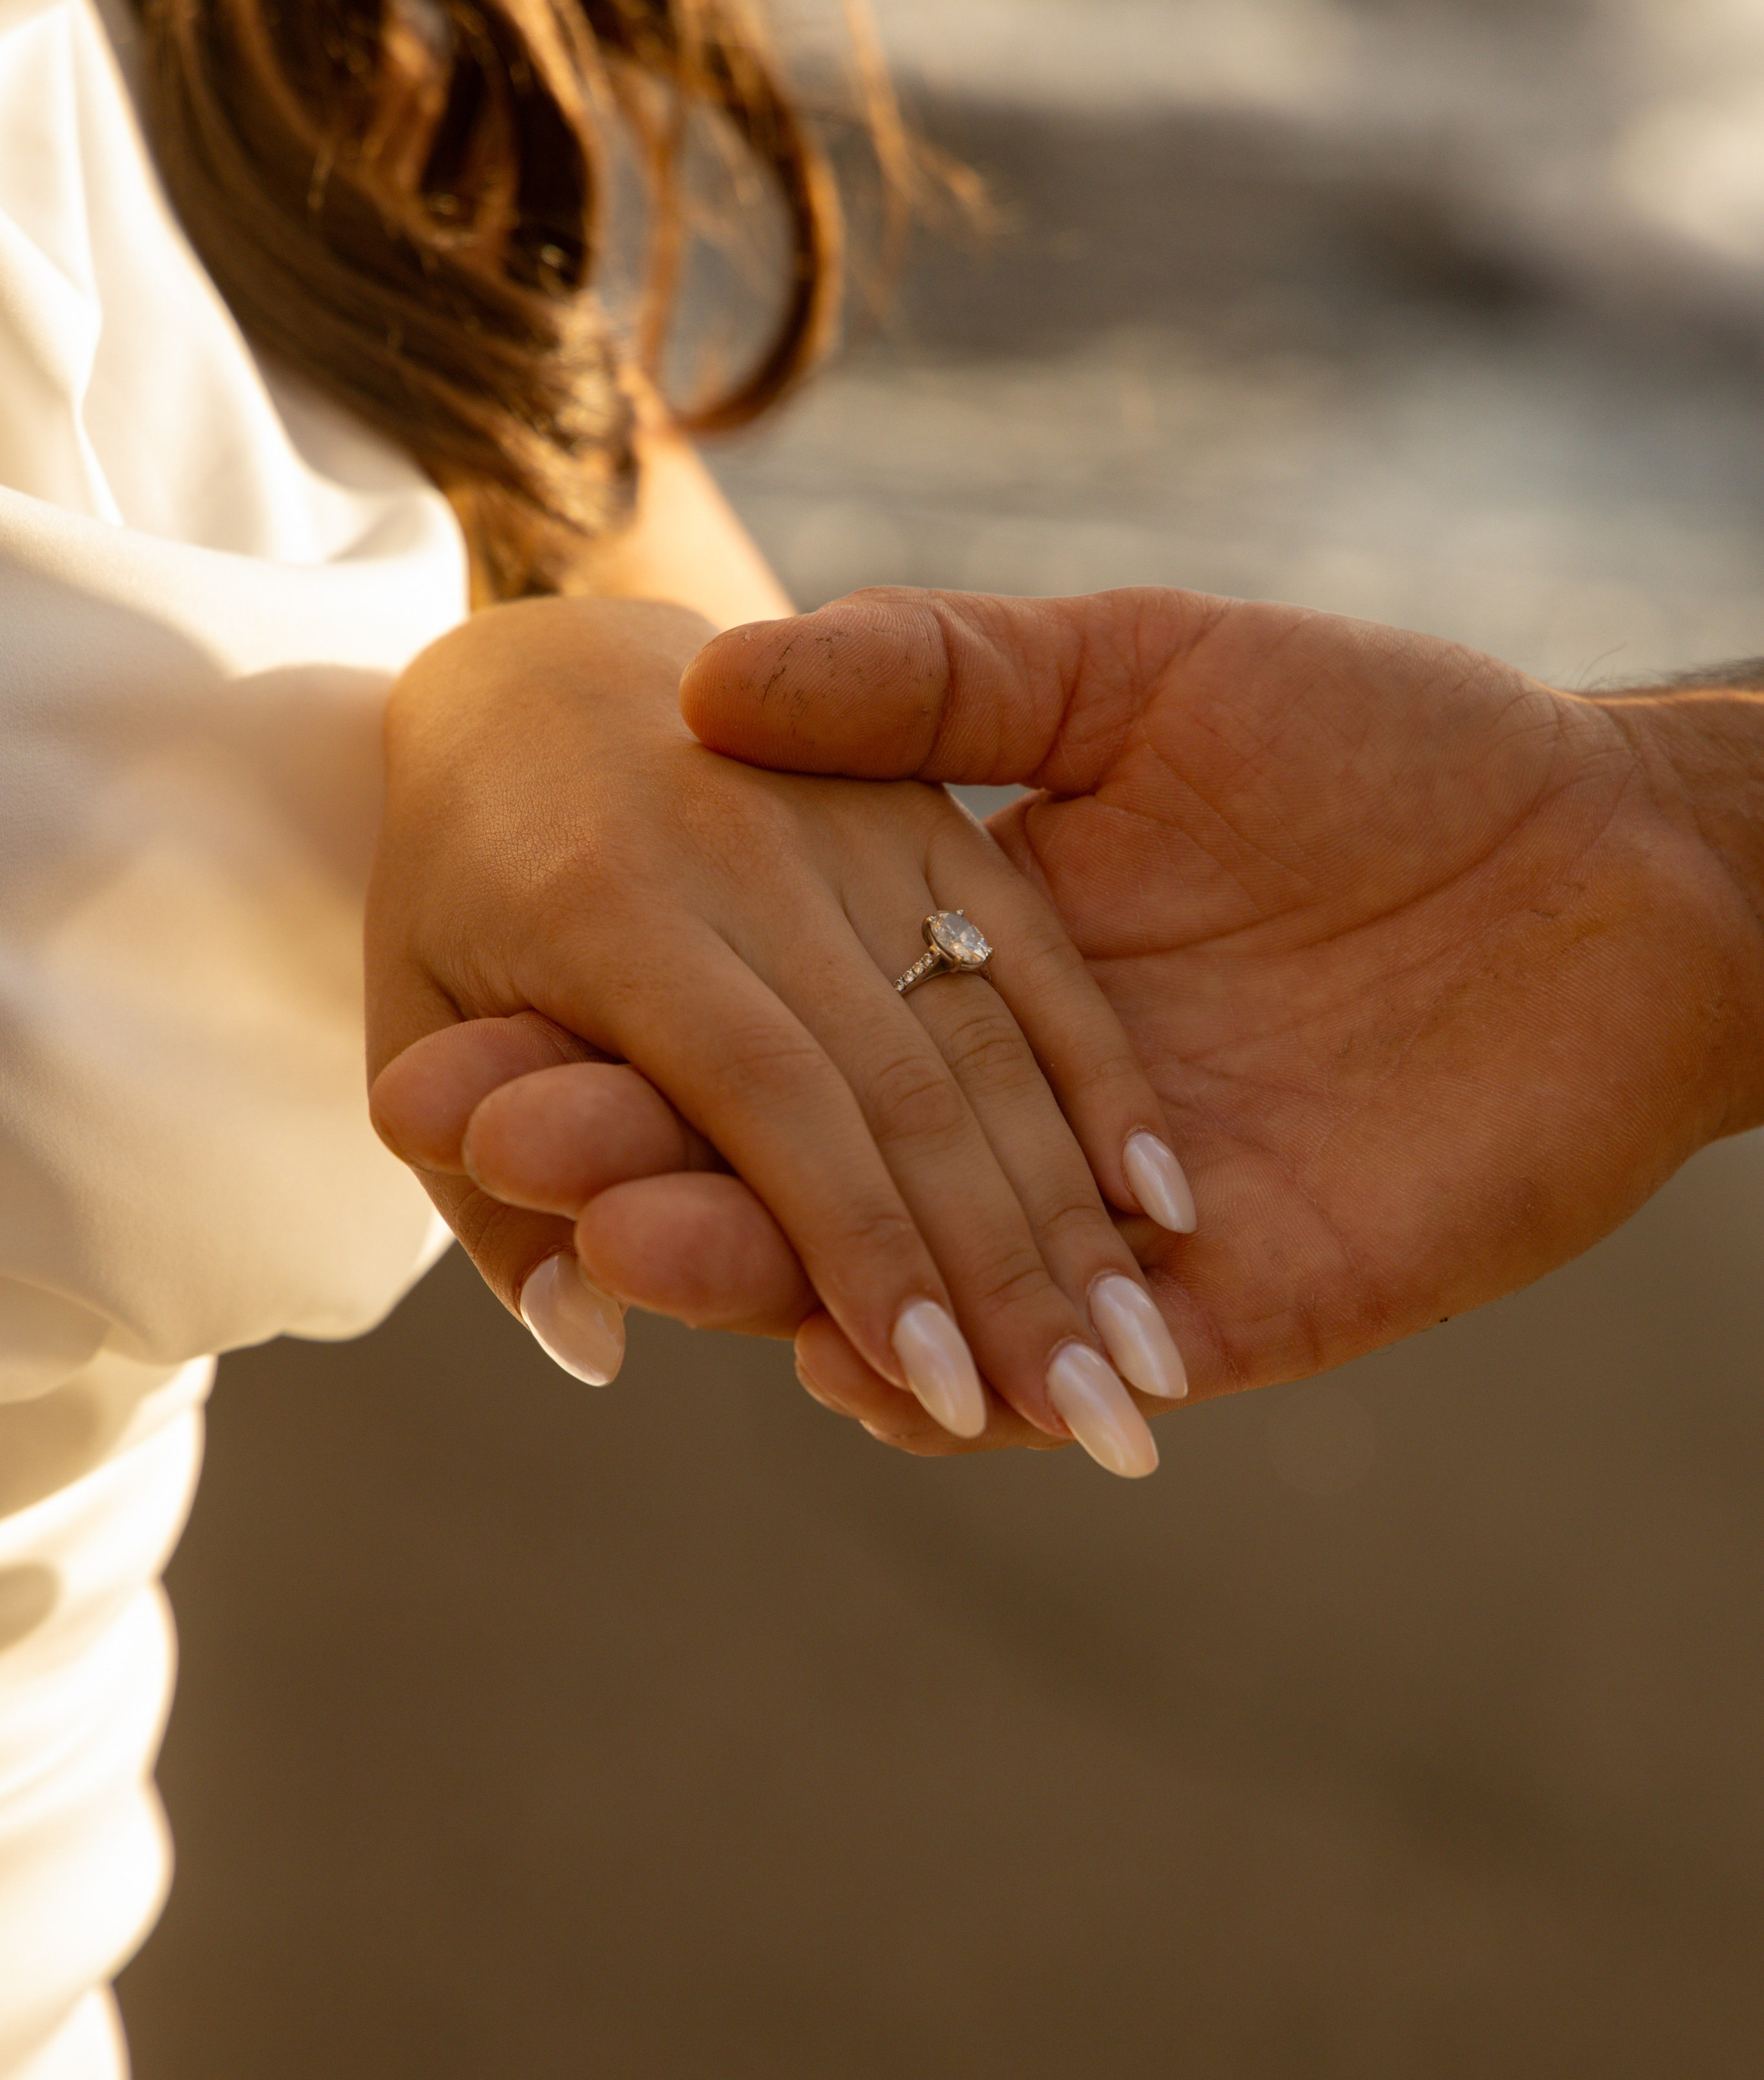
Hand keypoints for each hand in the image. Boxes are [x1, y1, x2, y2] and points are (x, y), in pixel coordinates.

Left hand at [365, 594, 1191, 1475]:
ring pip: (987, 1031)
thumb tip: (588, 1342)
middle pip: (901, 1082)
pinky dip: (1095, 1076)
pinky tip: (1158, 1198)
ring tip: (1136, 1352)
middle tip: (1086, 1415)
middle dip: (997, 1264)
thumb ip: (491, 1203)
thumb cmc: (454, 876)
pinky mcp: (928, 804)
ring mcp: (850, 817)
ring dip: (1067, 1201)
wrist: (541, 664)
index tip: (932, 1387)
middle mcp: (744, 851)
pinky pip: (1030, 951)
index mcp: (608, 905)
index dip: (855, 1247)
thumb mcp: (417, 1015)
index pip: (764, 1101)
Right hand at [381, 587, 1763, 1452]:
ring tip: (627, 1242)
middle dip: (649, 1157)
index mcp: (973, 959)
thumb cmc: (1389, 742)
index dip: (619, 1039)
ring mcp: (1118, 1221)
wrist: (1619, 853)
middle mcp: (1019, 1108)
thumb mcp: (1136, 671)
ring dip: (771, 1272)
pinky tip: (850, 1369)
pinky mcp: (1243, 1306)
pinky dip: (961, 1373)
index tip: (464, 1031)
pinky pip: (1076, 1358)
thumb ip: (941, 681)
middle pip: (804, 1162)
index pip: (763, 1024)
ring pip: (911, 1278)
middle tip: (501, 1150)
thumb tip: (711, 688)